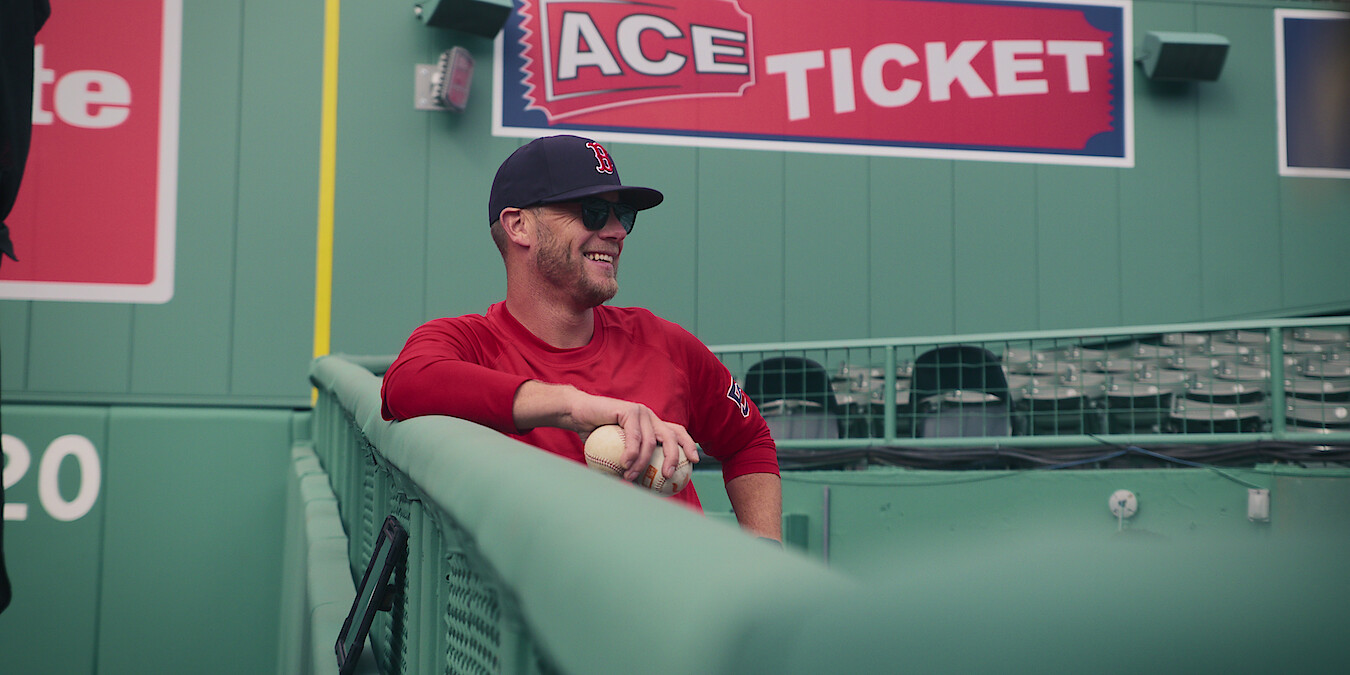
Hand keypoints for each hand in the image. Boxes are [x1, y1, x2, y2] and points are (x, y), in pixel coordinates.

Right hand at [571, 391, 698, 481]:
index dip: (688, 446)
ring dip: (641, 463)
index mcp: (651, 425)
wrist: (577, 414)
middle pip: (670, 436)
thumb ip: (629, 466)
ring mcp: (641, 412)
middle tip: (668, 475)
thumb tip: (640, 490)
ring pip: (649, 441)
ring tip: (631, 477)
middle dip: (674, 456)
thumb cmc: (595, 436)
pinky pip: (634, 436)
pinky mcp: (629, 410)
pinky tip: (625, 464)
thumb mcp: (615, 454)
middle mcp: (650, 417)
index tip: (695, 463)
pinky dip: (631, 452)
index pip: (676, 433)